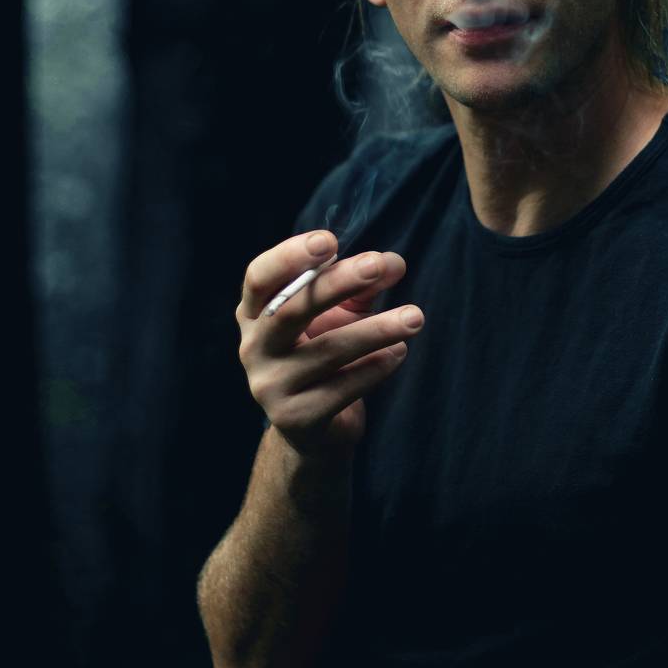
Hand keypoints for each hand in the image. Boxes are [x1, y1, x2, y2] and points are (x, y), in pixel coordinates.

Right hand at [236, 231, 423, 458]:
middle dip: (337, 284)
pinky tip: (398, 352)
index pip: (259, 278)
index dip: (290, 257)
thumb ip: (363, 285)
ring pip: (327, 351)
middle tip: (379, 265)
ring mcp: (270, 387)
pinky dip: (375, 367)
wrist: (316, 427)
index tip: (329, 240)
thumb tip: (394, 262)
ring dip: (376, 330)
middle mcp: (253, 349)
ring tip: (414, 317)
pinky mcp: (296, 420)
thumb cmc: (325, 352)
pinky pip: (342, 388)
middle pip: (290, 310)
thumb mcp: (342, 312)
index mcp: (255, 314)